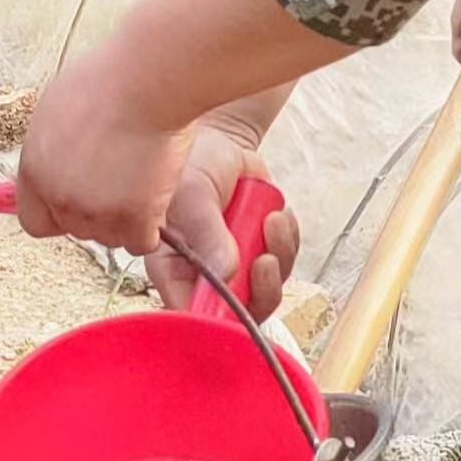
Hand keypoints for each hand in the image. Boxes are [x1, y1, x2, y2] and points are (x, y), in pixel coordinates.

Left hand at [10, 29, 191, 265]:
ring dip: (126, 219)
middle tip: (119, 178)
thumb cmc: (108, 81)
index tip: (78, 199)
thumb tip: (52, 162)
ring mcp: (96, 210)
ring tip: (141, 177)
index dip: (58, 213)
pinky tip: (156, 195)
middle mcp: (60, 196)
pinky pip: (141, 241)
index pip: (35, 221)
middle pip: (77, 230)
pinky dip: (151, 225)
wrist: (146, 81)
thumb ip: (50, 149)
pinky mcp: (134, 217)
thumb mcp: (56, 109)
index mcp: (35, 170)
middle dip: (96, 212)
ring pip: (111, 237)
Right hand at [155, 122, 302, 321]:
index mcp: (172, 268)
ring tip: (273, 220)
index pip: (191, 313)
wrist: (220, 141)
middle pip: (238, 312)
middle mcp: (203, 274)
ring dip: (279, 257)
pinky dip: (288, 240)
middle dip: (261, 290)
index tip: (238, 304)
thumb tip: (226, 273)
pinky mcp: (259, 249)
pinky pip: (284, 261)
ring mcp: (235, 263)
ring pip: (267, 288)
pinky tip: (278, 214)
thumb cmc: (192, 164)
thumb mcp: (193, 194)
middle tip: (265, 260)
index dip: (215, 320)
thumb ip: (206, 234)